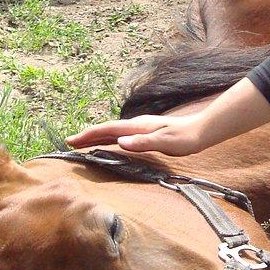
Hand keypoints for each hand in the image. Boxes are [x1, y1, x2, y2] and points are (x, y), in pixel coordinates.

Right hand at [66, 113, 207, 155]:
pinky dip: (108, 139)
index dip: (88, 136)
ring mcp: (140, 128)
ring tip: (81, 143)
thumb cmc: (185, 139)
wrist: (201, 131)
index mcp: (137, 127)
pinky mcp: (145, 132)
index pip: (107, 130)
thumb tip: (120, 142)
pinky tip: (108, 144)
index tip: (71, 141)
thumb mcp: (165, 142)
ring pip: (112, 132)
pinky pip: (121, 135)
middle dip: (87, 135)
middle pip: (106, 129)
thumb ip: (143, 142)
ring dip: (96, 137)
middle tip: (69, 142)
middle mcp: (136, 125)